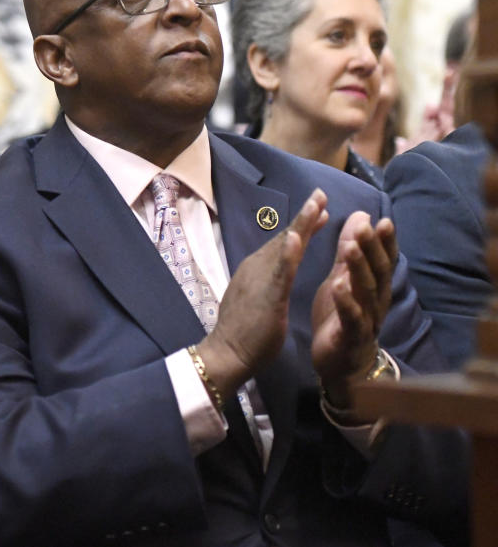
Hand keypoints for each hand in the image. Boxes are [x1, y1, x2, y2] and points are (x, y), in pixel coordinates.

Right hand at [198, 189, 327, 400]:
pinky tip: (298, 237)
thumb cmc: (244, 332)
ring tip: (317, 204)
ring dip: (301, 224)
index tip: (319, 210)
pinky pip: (280, 271)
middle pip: (285, 237)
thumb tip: (275, 275)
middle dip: (305, 216)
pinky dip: (289, 253)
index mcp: (256, 270)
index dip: (302, 225)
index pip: (283, 243)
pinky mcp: (266, 295)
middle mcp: (256, 267)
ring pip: (284, 247)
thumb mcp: (258, 300)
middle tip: (321, 194)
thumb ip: (267, 283)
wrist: (226, 353)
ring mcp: (260, 279)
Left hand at [311, 212, 397, 407]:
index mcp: (374, 286)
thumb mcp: (342, 279)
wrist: (339, 364)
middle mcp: (376, 301)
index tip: (383, 220)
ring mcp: (366, 320)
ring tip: (350, 248)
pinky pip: (351, 318)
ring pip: (367, 292)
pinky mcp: (351, 337)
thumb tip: (362, 216)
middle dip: (373, 248)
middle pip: (378, 271)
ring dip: (359, 268)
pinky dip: (346, 302)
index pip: (383, 259)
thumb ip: (349, 252)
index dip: (384, 241)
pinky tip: (338, 286)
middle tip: (366, 227)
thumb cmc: (342, 317)